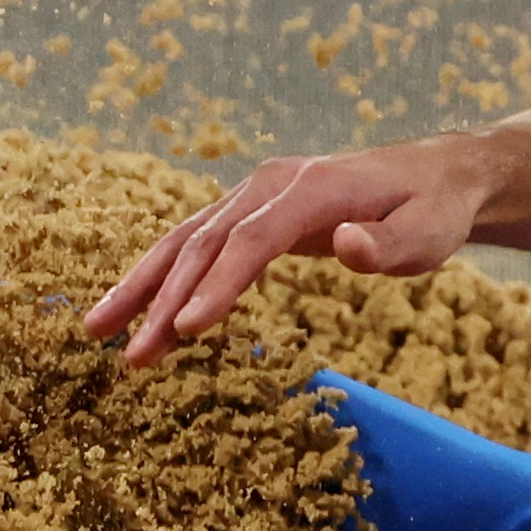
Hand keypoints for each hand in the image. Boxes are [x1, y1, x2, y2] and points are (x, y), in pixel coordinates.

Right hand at [83, 137, 495, 363]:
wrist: (432, 175)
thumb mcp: (428, 234)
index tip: (184, 330)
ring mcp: (253, 194)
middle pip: (203, 243)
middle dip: (160, 300)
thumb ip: (388, 245)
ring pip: (185, 241)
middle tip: (128, 354)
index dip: (216, 285)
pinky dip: (164, 281)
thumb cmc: (431, 211)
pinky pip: (198, 247)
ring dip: (142, 288)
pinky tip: (142, 320)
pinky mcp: (249, 211)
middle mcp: (268, 185)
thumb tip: (345, 245)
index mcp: (308, 189)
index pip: (250, 240)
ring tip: (97, 334)